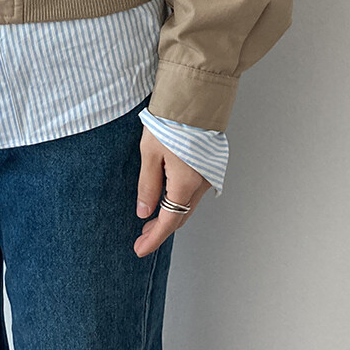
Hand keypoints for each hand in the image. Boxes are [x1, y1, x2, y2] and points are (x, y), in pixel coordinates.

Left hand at [134, 125, 211, 257]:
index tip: (140, 249)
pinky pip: (194, 193)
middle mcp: (201, 184)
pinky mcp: (210, 168)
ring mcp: (208, 177)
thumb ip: (148, 186)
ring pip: (188, 206)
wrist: (195, 99)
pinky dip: (180, 202)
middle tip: (141, 237)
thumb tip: (144, 211)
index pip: (168, 221)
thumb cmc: (170, 123)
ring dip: (170, 216)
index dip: (153, 238)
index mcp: (186, 184)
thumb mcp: (150, 154)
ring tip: (150, 221)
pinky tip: (167, 201)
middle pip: (180, 217)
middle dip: (160, 230)